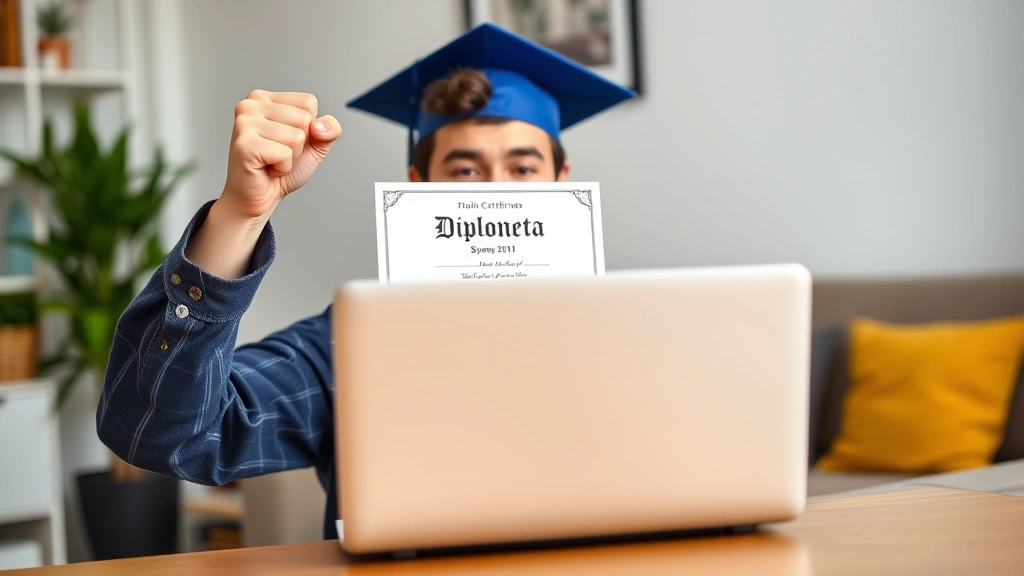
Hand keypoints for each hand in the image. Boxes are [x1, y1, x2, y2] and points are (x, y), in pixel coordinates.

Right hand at [221, 90, 341, 222]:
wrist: (259, 198)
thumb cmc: (281, 170)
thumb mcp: (314, 145)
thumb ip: (329, 130)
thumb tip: (320, 126)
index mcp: (265, 98)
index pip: (308, 102)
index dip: (308, 129)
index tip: (286, 142)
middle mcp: (251, 104)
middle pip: (304, 118)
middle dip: (299, 145)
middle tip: (277, 155)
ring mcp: (244, 122)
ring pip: (296, 137)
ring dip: (290, 158)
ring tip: (271, 161)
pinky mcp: (245, 144)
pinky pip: (285, 154)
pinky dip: (283, 168)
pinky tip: (266, 168)